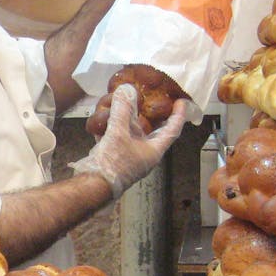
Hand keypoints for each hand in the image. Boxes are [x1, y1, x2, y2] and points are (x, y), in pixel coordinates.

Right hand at [72, 83, 187, 197]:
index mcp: (153, 151)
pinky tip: (104, 119)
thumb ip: (122, 111)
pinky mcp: (115, 158)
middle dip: (151, 114)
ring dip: (129, 119)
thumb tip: (126, 90)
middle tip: (153, 100)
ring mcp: (129, 156)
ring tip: (126, 104)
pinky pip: (116, 139)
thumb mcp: (118, 133)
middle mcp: (144, 154)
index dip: (178, 115)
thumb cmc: (113, 164)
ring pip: (132, 133)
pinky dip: (112, 128)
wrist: (94, 185)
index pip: (172, 130)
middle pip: (152, 130)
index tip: (181, 102)